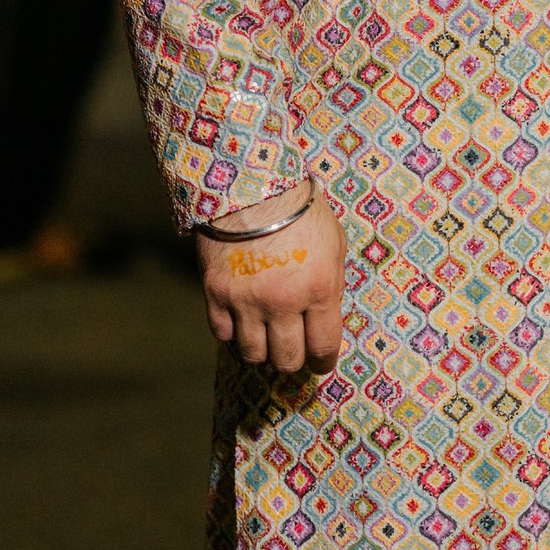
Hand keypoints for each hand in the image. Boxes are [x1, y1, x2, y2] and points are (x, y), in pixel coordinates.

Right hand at [196, 181, 344, 375]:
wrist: (251, 186)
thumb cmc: (300, 211)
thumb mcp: (333, 245)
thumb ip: (329, 285)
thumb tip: (324, 318)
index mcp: (318, 288)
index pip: (323, 347)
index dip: (323, 362)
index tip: (320, 364)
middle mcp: (283, 302)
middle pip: (287, 359)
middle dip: (293, 360)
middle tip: (293, 352)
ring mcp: (247, 301)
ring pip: (253, 354)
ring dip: (262, 351)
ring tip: (266, 338)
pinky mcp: (217, 294)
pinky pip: (223, 336)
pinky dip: (233, 334)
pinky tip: (241, 322)